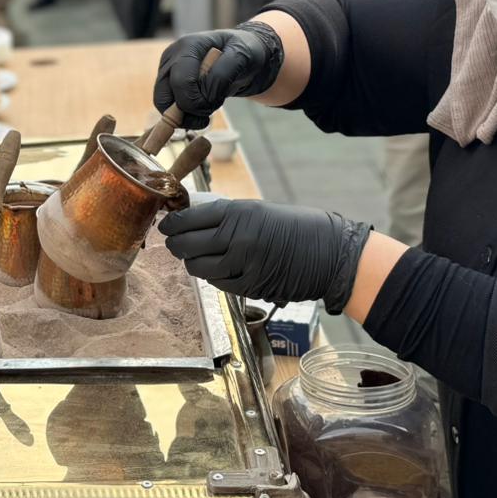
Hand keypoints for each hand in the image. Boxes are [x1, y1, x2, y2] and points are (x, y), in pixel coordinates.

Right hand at [154, 27, 277, 128]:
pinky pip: (168, 109)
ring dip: (187, 115)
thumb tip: (204, 95)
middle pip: (165, 96)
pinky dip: (185, 116)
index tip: (217, 102)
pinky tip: (202, 110)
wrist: (241, 56)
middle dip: (191, 109)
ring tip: (208, 108)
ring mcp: (166, 71)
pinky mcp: (168, 84)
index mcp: (187, 46)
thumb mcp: (242, 57)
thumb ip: (222, 74)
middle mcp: (171, 57)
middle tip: (212, 109)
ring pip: (164, 106)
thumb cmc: (243, 53)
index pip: (181, 82)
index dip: (197, 100)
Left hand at [160, 199, 371, 313]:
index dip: (172, 224)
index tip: (166, 226)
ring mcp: (243, 264)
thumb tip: (193, 222)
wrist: (331, 253)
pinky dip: (212, 277)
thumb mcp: (258, 211)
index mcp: (238, 212)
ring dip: (192, 263)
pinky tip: (216, 270)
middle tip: (174, 243)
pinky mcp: (250, 286)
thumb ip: (227, 217)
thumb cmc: (297, 227)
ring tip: (194, 257)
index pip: (189, 218)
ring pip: (198, 267)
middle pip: (187, 244)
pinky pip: (218, 283)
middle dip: (175, 245)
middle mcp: (237, 237)